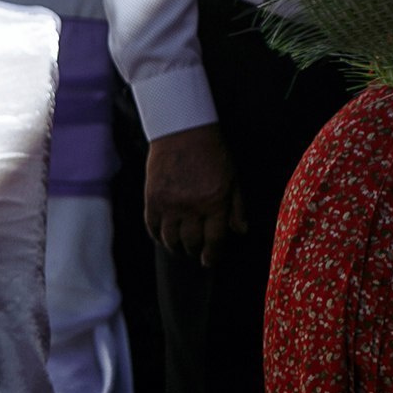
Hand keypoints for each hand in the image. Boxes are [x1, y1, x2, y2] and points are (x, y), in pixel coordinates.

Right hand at [145, 124, 245, 266]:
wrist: (182, 131)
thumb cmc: (212, 153)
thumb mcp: (233, 179)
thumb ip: (236, 207)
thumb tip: (240, 232)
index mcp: (215, 203)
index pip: (214, 240)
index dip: (212, 255)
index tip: (209, 261)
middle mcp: (191, 207)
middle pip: (191, 242)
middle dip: (194, 252)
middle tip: (195, 254)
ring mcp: (169, 204)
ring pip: (170, 239)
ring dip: (175, 247)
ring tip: (179, 248)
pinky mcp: (152, 198)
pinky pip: (152, 226)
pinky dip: (157, 236)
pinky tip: (163, 237)